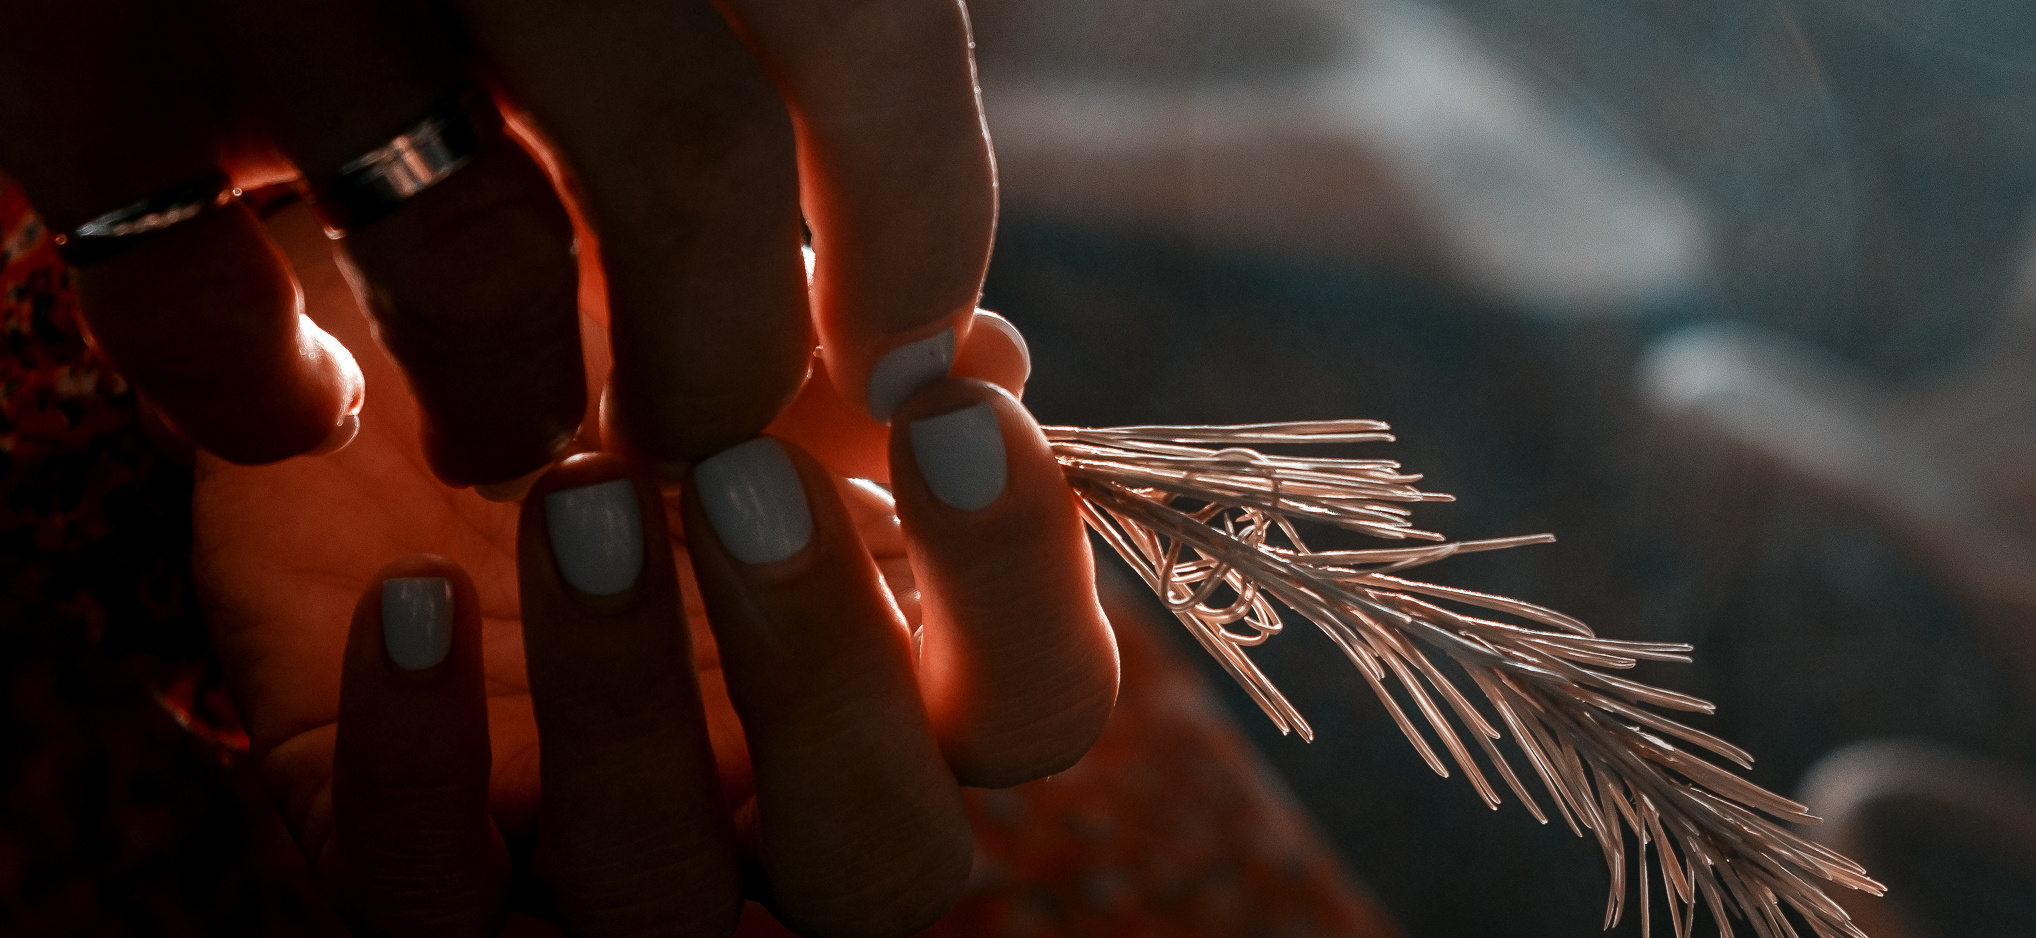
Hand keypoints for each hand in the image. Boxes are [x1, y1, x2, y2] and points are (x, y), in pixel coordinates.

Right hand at [0, 0, 991, 488]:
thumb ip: (801, 58)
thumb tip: (973, 352)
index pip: (861, 27)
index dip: (917, 220)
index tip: (923, 353)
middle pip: (693, 158)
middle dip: (733, 350)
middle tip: (727, 430)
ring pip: (474, 248)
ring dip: (526, 396)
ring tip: (534, 435)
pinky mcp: (53, 42)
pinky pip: (190, 290)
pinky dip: (258, 393)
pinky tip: (308, 402)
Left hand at [196, 205, 1115, 935]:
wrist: (319, 413)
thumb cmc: (570, 359)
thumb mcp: (702, 313)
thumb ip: (843, 344)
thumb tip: (984, 351)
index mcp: (887, 686)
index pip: (1030, 709)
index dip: (1016, 583)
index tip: (950, 404)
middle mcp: (766, 811)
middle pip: (886, 866)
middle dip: (831, 674)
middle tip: (747, 474)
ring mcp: (592, 864)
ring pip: (660, 891)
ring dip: (626, 701)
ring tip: (575, 492)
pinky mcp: (410, 879)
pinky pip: (424, 899)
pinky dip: (422, 755)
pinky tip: (412, 594)